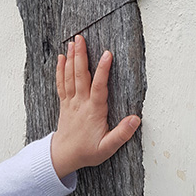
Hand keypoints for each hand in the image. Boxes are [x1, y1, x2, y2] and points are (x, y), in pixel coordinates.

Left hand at [51, 35, 140, 178]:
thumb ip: (122, 133)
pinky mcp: (64, 102)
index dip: (103, 69)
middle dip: (81, 55)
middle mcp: (81, 102)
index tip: (107, 54)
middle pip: (81, 75)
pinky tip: (61, 58)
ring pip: (70, 76)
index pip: (99, 86)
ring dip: (71, 58)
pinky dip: (60, 69)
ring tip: (72, 43)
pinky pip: (61, 83)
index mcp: (94, 110)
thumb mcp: (108, 147)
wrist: (64, 156)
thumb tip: (136, 119)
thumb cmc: (87, 151)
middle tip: (80, 38)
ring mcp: (71, 101)